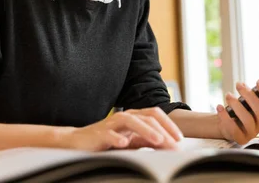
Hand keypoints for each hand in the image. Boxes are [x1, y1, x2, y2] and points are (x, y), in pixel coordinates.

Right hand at [66, 107, 183, 150]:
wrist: (78, 141)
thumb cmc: (107, 141)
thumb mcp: (131, 141)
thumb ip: (147, 141)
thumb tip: (169, 145)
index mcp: (133, 117)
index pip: (154, 114)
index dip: (168, 124)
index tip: (179, 139)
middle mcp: (124, 117)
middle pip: (146, 116)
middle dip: (162, 129)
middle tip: (173, 144)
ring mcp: (111, 124)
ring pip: (130, 121)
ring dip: (146, 130)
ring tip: (158, 140)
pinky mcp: (98, 134)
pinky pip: (108, 134)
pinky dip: (117, 138)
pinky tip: (125, 144)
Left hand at [215, 76, 258, 143]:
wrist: (229, 121)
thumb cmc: (248, 107)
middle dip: (249, 95)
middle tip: (239, 84)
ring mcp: (252, 133)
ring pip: (247, 119)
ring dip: (236, 105)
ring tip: (228, 95)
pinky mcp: (239, 138)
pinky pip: (233, 129)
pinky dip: (225, 117)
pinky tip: (219, 106)